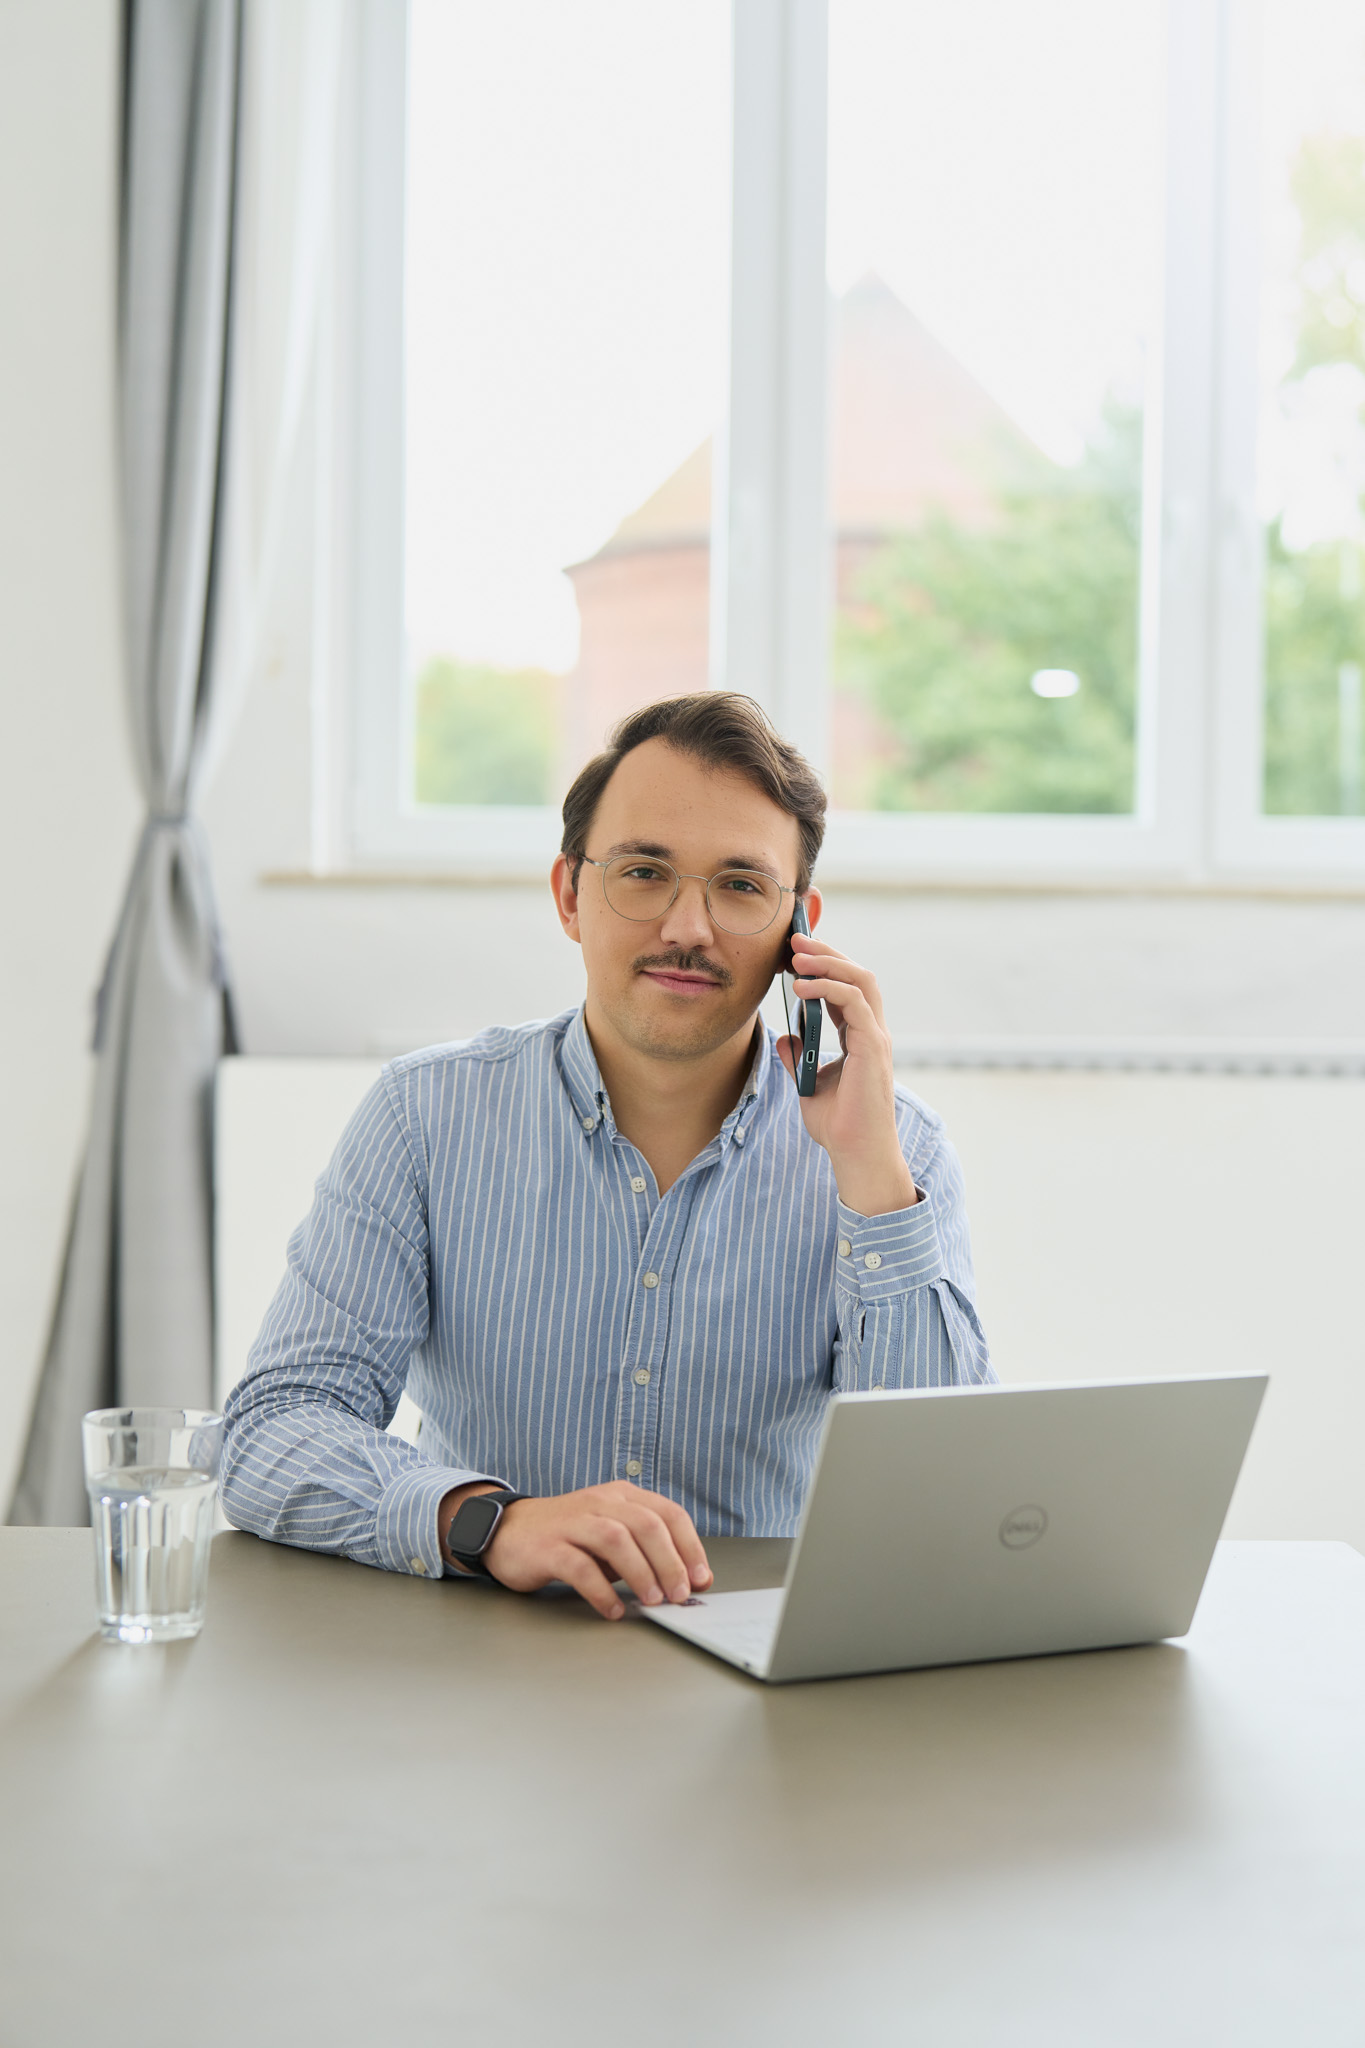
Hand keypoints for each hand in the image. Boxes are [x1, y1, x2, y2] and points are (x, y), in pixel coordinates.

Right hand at [441, 1480, 712, 1619]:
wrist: (508, 1531)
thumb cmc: (569, 1538)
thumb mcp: (612, 1536)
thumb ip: (646, 1552)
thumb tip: (690, 1579)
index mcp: (622, 1496)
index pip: (668, 1513)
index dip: (689, 1546)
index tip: (701, 1579)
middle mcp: (600, 1502)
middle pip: (646, 1524)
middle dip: (670, 1562)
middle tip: (679, 1595)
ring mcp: (573, 1522)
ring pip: (616, 1538)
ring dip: (640, 1572)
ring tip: (652, 1600)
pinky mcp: (548, 1547)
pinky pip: (579, 1566)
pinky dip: (602, 1590)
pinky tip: (613, 1608)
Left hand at [779, 930, 917, 1216]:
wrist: (855, 1154)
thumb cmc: (838, 1125)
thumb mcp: (807, 1083)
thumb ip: (797, 1057)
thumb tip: (782, 1037)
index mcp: (860, 1037)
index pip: (847, 987)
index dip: (823, 966)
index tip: (792, 953)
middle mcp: (872, 1032)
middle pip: (857, 975)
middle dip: (826, 953)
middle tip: (793, 940)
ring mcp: (875, 1038)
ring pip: (861, 981)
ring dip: (828, 963)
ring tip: (796, 957)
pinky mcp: (873, 1048)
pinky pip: (856, 1003)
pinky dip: (829, 988)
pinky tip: (801, 987)